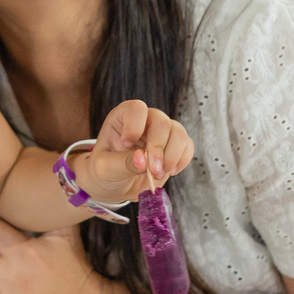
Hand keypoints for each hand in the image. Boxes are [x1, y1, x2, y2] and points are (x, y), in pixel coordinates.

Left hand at [75, 100, 193, 201]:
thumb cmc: (106, 171)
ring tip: (158, 173)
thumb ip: (123, 163)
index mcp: (123, 117)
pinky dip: (182, 160)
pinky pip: (187, 146)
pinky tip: (169, 172)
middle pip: (161, 122)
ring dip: (172, 156)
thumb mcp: (105, 169)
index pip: (137, 108)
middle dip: (158, 149)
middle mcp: (145, 120)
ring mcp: (161, 132)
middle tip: (152, 171)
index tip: (126, 145)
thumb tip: (143, 160)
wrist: (116, 184)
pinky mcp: (174, 146)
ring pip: (179, 133)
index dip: (135, 126)